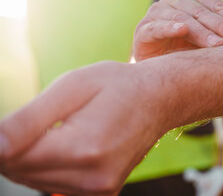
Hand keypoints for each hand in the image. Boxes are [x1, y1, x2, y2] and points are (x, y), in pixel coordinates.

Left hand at [0, 61, 167, 194]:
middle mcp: (91, 176)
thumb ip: (30, 118)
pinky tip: (68, 142)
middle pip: (19, 172)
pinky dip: (50, 166)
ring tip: (60, 127)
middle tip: (41, 117)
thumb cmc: (117, 85)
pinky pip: (54, 185)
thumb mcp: (74, 85)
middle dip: (15, 147)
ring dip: (32, 156)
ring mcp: (99, 189)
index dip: (2, 139)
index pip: (10, 157)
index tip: (14, 122)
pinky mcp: (102, 192)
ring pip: (34, 181)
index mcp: (82, 147)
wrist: (160, 99)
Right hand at [133, 0, 222, 60]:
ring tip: (218, 44)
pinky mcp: (143, 30)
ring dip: (201, 31)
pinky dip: (169, 27)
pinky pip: (156, 27)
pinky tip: (182, 30)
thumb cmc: (190, 46)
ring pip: (182, 18)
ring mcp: (156, 13)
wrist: (162, 70)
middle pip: (202, 11)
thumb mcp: (215, 27)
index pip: (216, 5)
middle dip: (222, 26)